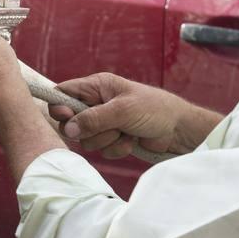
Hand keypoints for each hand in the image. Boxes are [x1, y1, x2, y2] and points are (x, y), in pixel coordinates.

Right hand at [47, 73, 215, 158]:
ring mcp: (105, 123)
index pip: (65, 92)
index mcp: (97, 87)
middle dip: (89, 130)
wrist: (178, 129)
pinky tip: (132, 140)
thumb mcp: (122, 111)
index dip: (60, 106)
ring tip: (125, 132)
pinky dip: (117, 148)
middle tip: (108, 127)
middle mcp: (97, 103)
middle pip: (71, 122)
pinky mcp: (113, 139)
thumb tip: (68, 129)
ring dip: (107, 140)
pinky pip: (102, 150)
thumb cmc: (153, 109)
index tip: (66, 118)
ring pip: (87, 140)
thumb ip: (94, 119)